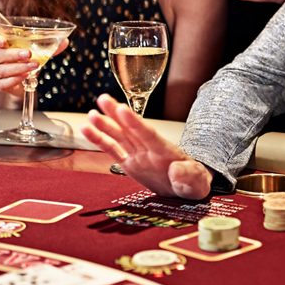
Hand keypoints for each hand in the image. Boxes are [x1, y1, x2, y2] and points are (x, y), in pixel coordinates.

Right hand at [0, 30, 69, 96]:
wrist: (28, 80)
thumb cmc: (29, 60)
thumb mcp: (40, 50)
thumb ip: (50, 45)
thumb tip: (64, 41)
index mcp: (0, 45)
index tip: (3, 41)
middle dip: (13, 54)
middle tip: (29, 54)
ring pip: (1, 70)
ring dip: (18, 67)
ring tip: (34, 66)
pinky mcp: (1, 85)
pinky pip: (4, 83)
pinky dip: (15, 79)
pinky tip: (26, 76)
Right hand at [81, 94, 211, 198]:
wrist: (187, 186)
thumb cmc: (194, 182)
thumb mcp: (197, 183)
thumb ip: (188, 176)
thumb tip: (177, 170)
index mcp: (165, 151)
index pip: (148, 134)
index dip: (135, 123)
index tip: (124, 109)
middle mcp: (149, 149)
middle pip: (130, 129)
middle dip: (117, 114)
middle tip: (103, 99)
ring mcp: (138, 154)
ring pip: (119, 136)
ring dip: (105, 124)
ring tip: (91, 113)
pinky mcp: (130, 163)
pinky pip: (113, 150)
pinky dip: (100, 140)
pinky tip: (87, 129)